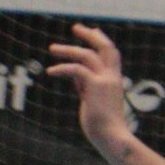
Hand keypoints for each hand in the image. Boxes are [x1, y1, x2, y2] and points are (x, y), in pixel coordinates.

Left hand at [47, 23, 134, 147]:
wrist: (111, 137)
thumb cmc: (102, 125)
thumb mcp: (93, 101)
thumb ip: (86, 87)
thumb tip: (74, 78)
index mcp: (113, 80)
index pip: (110, 55)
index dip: (100, 41)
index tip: (91, 31)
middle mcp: (112, 78)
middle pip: (106, 47)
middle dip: (90, 35)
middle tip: (75, 27)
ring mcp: (105, 81)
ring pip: (88, 55)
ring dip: (68, 50)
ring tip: (52, 48)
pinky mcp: (96, 87)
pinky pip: (77, 70)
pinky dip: (62, 68)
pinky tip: (50, 71)